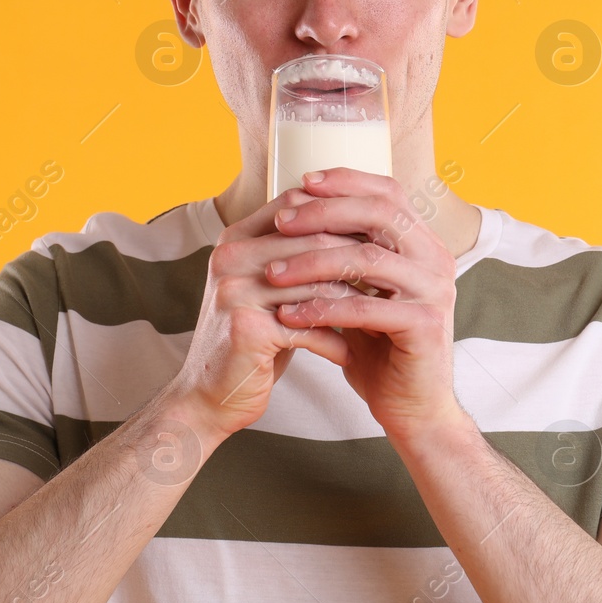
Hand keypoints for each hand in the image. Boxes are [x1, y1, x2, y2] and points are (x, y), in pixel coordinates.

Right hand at [168, 186, 362, 441]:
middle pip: (314, 240)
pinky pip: (308, 327)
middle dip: (358, 260)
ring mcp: (235, 290)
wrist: (208, 396)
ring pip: (317, 283)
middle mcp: (230, 256)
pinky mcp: (246, 328)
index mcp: (235, 239)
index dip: (342, 218)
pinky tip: (349, 354)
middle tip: (393, 277)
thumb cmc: (252, 340)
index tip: (378, 241)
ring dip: (353, 303)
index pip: (298, 206)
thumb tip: (361, 229)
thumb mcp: (271, 290)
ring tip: (380, 317)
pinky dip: (334, 341)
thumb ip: (298, 257)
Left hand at [265, 167, 467, 446]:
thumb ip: (343, 254)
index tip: (300, 183)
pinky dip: (323, 308)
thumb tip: (293, 209)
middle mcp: (436, 258)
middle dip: (324, 212)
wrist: (412, 408)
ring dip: (313, 262)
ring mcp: (434, 291)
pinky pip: (366, 308)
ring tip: (273, 273)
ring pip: (367, 258)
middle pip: (380, 212)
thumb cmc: (381, 349)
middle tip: (280, 223)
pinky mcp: (425, 325)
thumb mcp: (360, 292)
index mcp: (423, 243)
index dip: (345, 181)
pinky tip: (290, 314)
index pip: (387, 191)